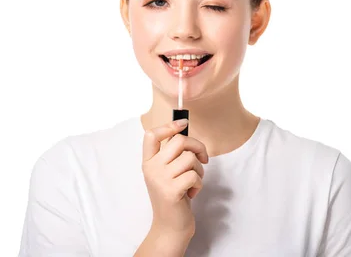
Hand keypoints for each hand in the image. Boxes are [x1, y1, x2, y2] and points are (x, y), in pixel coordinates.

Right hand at [141, 119, 208, 237]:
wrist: (169, 228)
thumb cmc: (173, 197)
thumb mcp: (166, 173)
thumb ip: (171, 155)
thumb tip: (184, 130)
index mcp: (148, 162)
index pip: (152, 135)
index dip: (169, 126)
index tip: (184, 123)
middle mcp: (151, 169)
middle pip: (179, 141)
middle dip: (198, 147)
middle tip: (203, 158)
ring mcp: (160, 180)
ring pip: (190, 158)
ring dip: (199, 169)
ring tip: (193, 181)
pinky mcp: (171, 191)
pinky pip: (194, 175)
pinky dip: (199, 183)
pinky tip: (192, 193)